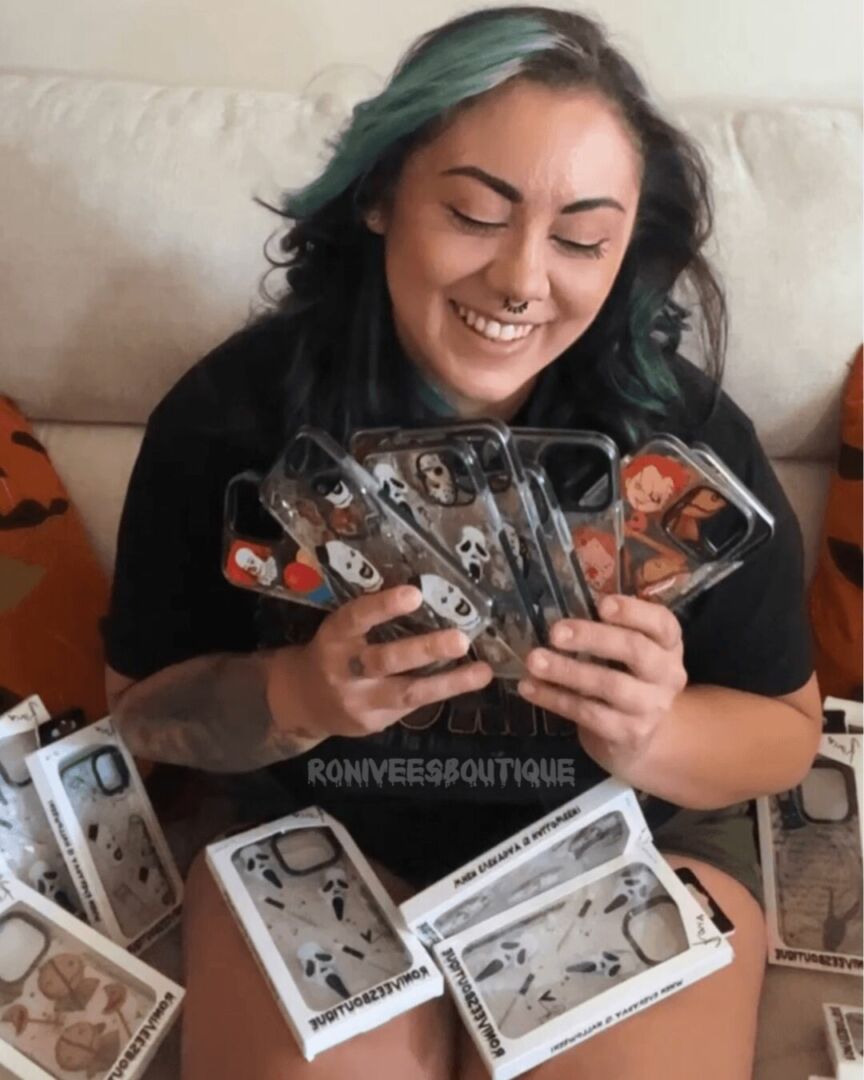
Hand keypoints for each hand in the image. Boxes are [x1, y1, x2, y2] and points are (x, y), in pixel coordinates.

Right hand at [266, 585, 492, 740]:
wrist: (303, 700)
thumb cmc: (334, 652)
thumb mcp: (342, 631)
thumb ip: (372, 620)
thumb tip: (429, 594)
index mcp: (335, 636)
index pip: (356, 618)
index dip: (383, 606)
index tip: (415, 593)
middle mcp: (344, 669)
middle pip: (385, 660)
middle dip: (425, 649)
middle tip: (461, 639)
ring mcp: (359, 700)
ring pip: (407, 691)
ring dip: (448, 681)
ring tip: (481, 672)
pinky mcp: (372, 722)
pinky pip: (412, 705)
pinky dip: (441, 691)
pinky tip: (468, 681)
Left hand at [518, 594, 687, 769]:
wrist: (639, 736)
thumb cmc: (626, 677)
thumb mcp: (627, 650)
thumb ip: (607, 629)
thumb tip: (558, 605)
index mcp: (668, 645)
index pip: (662, 624)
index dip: (634, 612)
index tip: (601, 604)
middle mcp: (667, 675)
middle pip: (636, 650)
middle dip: (593, 637)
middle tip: (555, 632)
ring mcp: (651, 707)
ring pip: (610, 685)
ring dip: (568, 671)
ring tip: (533, 660)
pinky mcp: (628, 734)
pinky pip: (589, 714)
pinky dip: (556, 699)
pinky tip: (530, 687)